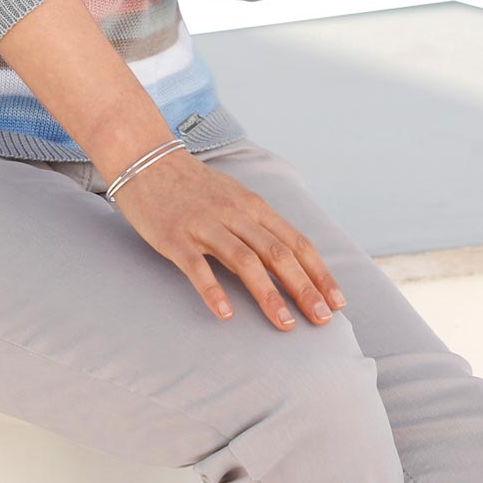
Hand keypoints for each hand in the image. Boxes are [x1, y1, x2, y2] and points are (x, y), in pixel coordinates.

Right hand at [108, 147, 346, 328]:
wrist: (146, 158)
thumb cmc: (193, 185)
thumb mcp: (234, 197)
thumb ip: (258, 226)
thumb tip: (289, 262)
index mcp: (253, 206)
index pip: (296, 242)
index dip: (319, 273)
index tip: (337, 302)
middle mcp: (234, 214)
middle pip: (277, 254)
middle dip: (304, 288)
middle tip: (322, 320)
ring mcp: (204, 225)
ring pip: (244, 261)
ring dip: (269, 294)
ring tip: (286, 324)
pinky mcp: (174, 237)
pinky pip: (196, 267)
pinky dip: (213, 290)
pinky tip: (226, 314)